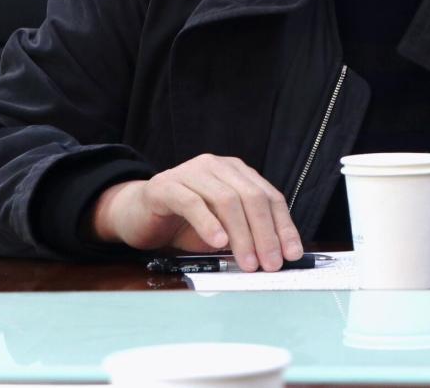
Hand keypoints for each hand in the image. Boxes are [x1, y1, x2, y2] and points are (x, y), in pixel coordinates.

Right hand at [89, 154, 303, 270]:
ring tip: (248, 262)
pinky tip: (218, 243)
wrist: (137, 215)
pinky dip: (208, 223)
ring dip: (241, 235)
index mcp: (236, 172)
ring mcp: (191, 171)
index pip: (269, 196)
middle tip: (270, 264)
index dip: (283, 226)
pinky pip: (192, 202)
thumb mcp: (221, 230)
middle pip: (251, 197)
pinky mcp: (166, 185)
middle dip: (265, 233)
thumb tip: (275, 256)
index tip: (292, 253)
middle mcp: (217, 166)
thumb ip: (245, 235)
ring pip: (226, 199)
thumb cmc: (183, 223)